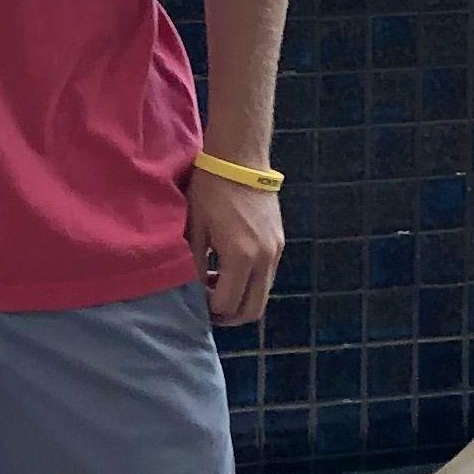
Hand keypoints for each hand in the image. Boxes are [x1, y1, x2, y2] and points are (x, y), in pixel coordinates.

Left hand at [189, 167, 284, 329]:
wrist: (240, 158)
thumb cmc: (211, 190)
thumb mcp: (195, 229)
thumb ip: (194, 265)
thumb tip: (193, 291)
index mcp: (241, 257)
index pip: (227, 304)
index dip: (208, 310)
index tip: (193, 303)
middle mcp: (264, 259)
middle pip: (252, 310)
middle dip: (229, 315)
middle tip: (207, 307)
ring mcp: (276, 251)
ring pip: (262, 295)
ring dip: (240, 298)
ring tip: (215, 284)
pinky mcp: (280, 242)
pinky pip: (267, 276)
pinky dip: (250, 282)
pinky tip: (228, 267)